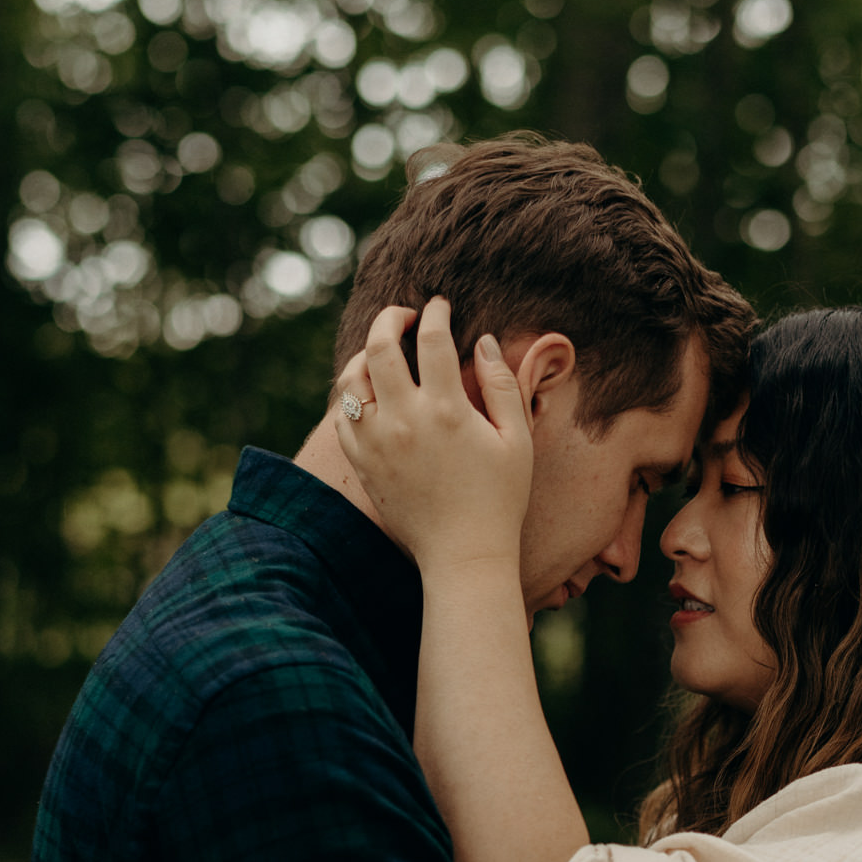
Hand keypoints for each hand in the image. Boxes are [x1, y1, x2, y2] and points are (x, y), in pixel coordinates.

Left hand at [334, 297, 533, 574]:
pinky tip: (371, 395)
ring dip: (365, 356)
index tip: (440, 306)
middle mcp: (404, 420)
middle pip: (379, 346)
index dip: (435, 313)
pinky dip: (353, 397)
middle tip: (404, 316)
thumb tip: (481, 341)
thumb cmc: (500, 499)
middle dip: (390, 318)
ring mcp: (377, 442)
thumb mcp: (517, 440)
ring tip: (383, 354)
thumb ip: (502, 385)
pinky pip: (343, 417)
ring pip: (352, 379)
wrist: (464, 555)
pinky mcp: (363, 463)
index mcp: (446, 409)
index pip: (432, 339)